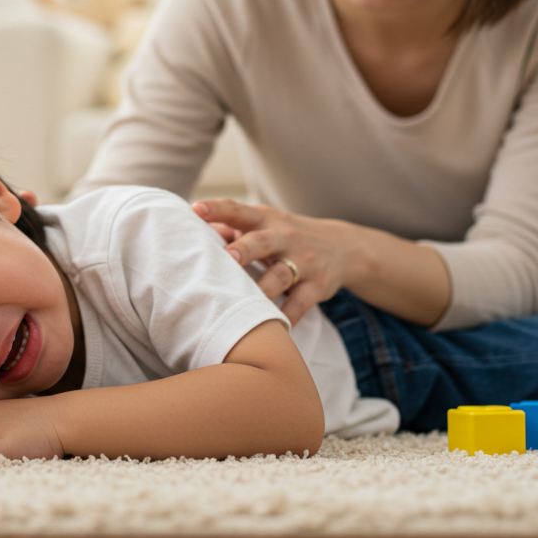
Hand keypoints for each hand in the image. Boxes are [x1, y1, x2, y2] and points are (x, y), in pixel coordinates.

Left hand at [192, 198, 368, 324]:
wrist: (344, 247)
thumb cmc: (287, 236)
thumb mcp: (264, 225)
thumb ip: (231, 228)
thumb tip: (193, 231)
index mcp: (265, 220)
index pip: (238, 210)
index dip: (217, 209)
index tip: (196, 209)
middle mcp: (285, 237)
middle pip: (262, 241)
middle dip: (244, 249)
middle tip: (228, 257)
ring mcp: (303, 261)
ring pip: (281, 275)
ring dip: (263, 288)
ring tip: (244, 301)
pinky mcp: (317, 286)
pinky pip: (300, 304)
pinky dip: (287, 318)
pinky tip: (272, 328)